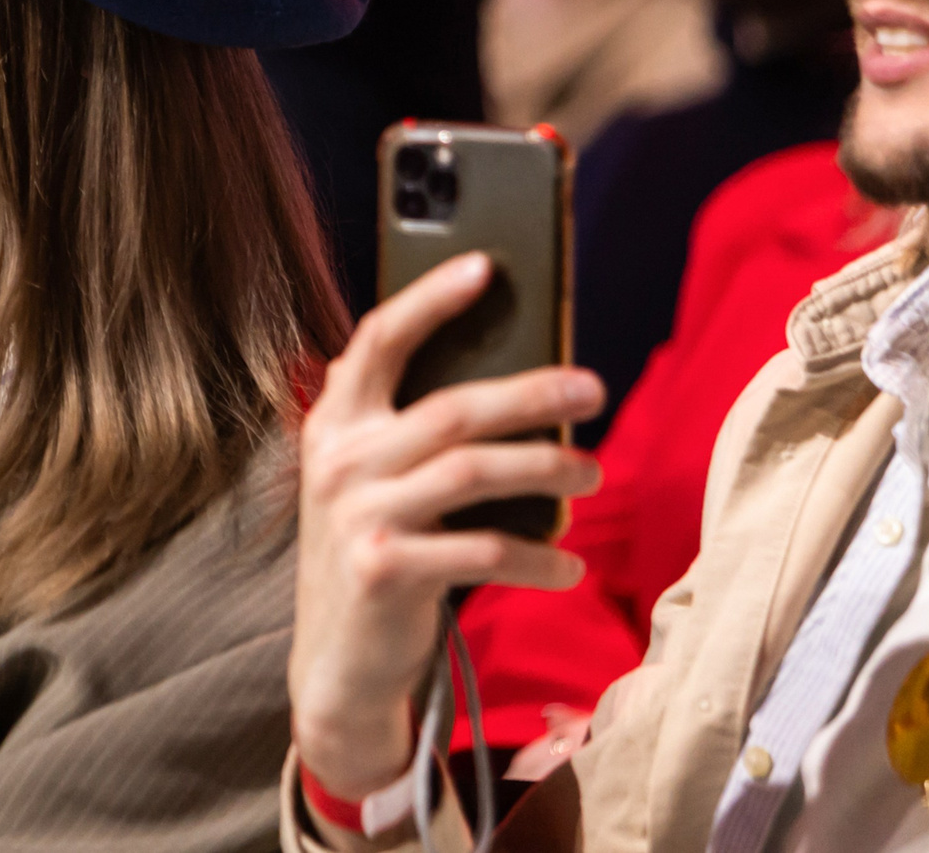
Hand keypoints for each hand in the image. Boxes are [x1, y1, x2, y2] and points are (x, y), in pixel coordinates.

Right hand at [288, 253, 604, 801]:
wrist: (338, 661)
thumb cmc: (377, 552)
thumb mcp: (375, 482)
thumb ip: (415, 433)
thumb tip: (518, 384)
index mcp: (335, 423)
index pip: (377, 341)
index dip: (430, 300)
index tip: (485, 267)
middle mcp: (339, 460)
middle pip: (452, 409)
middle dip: (532, 394)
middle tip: (593, 389)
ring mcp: (358, 515)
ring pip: (473, 471)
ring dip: (546, 470)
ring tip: (592, 476)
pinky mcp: (382, 568)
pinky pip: (479, 550)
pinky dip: (535, 557)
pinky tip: (568, 565)